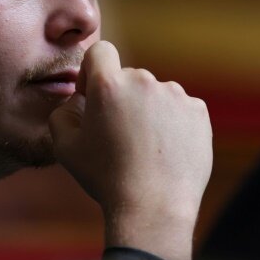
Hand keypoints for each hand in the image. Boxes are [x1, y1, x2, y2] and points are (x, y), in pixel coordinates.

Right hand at [49, 41, 212, 259]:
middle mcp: (143, 81)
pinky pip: (180, 108)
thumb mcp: (65, 148)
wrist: (153, 207)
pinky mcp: (198, 110)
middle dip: (122, 98)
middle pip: (129, 77)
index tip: (93, 97)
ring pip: (156, 93)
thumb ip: (61, 114)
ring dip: (149, 111)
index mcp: (109, 85)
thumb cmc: (106, 178)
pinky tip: (166, 151)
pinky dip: (173, 123)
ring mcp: (175, 94)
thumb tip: (75, 101)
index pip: (100, 52)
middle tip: (120, 135)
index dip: (93, 71)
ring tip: (145, 148)